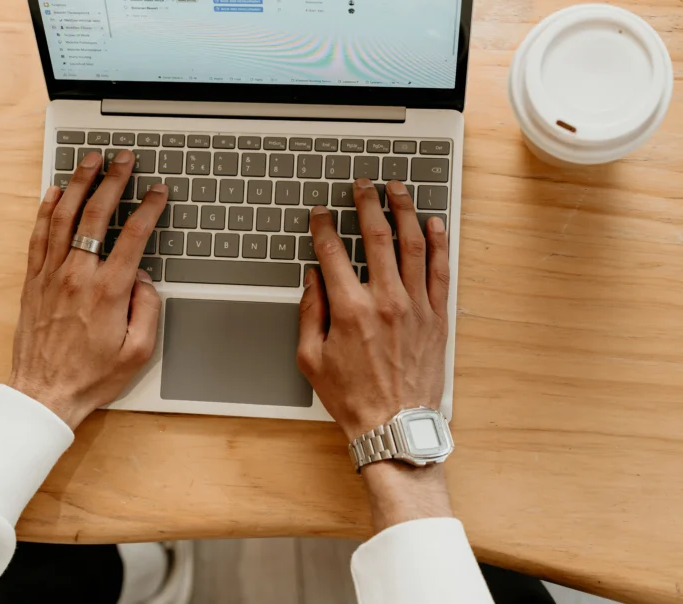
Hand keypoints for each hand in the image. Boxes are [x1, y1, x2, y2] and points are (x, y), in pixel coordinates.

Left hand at [8, 150, 167, 429]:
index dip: (148, 207)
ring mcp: (51, 275)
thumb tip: (145, 279)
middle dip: (112, 180)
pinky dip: (46, 209)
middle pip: (95, 214)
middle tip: (123, 158)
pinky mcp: (33, 281)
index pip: (133, 236)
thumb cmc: (91, 376)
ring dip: (78, 183)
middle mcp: (77, 276)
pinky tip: (54, 192)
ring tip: (90, 161)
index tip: (157, 191)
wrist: (44, 392)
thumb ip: (147, 309)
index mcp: (107, 291)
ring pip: (63, 216)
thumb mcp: (138, 351)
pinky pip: (39, 236)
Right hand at [297, 179, 451, 529]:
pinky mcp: (437, 317)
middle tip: (362, 185)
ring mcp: (416, 307)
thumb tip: (313, 277)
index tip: (320, 213)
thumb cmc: (352, 397)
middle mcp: (385, 301)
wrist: (394, 425)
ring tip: (398, 189)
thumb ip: (310, 311)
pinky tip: (433, 223)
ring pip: (413, 245)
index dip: (323, 226)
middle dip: (367, 204)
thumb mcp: (310, 358)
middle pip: (377, 237)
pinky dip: (438, 243)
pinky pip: (440, 271)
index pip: (333, 253)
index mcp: (350, 310)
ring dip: (404, 211)